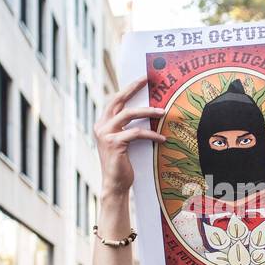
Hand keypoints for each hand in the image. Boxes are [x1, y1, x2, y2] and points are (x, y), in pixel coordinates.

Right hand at [94, 77, 165, 197]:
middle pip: (118, 100)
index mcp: (102, 124)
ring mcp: (106, 134)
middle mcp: (101, 126)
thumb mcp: (123, 142)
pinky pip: (136, 133)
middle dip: (133, 88)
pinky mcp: (115, 143)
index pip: (114, 100)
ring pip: (128, 114)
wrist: (115, 185)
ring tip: (163, 112)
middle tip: (148, 80)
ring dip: (148, 112)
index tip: (142, 79)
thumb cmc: (122, 164)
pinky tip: (162, 138)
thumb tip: (146, 112)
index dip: (128, 88)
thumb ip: (127, 127)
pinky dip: (151, 134)